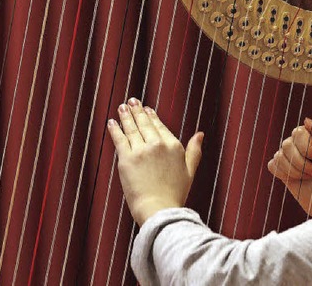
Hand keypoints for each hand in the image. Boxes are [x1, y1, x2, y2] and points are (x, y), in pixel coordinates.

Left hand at [107, 98, 202, 225]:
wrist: (159, 209)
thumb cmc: (175, 194)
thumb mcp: (190, 171)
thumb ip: (194, 151)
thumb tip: (200, 134)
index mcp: (173, 146)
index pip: (160, 126)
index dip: (152, 117)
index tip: (146, 109)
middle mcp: (158, 144)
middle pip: (145, 123)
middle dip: (137, 111)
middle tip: (131, 102)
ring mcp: (141, 150)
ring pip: (131, 128)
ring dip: (125, 116)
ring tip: (121, 107)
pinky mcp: (126, 159)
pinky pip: (119, 139)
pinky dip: (115, 129)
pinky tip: (111, 122)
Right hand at [268, 118, 311, 216]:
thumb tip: (306, 120)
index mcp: (311, 136)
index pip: (298, 132)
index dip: (308, 148)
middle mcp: (297, 143)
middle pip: (287, 144)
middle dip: (301, 162)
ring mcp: (287, 156)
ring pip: (279, 155)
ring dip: (295, 171)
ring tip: (307, 177)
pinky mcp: (280, 169)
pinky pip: (272, 165)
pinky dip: (284, 174)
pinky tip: (295, 179)